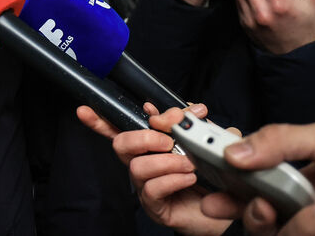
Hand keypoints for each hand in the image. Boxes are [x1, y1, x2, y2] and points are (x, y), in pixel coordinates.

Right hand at [77, 102, 232, 235]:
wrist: (229, 204)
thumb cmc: (211, 170)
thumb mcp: (204, 138)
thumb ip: (193, 122)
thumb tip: (186, 109)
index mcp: (149, 144)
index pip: (118, 129)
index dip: (99, 120)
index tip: (84, 110)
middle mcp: (141, 163)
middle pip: (121, 144)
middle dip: (144, 137)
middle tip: (169, 141)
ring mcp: (145, 186)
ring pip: (137, 166)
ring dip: (167, 161)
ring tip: (190, 164)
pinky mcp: (155, 206)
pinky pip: (153, 188)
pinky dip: (173, 179)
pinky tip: (189, 178)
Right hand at [201, 120, 314, 234]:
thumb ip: (278, 143)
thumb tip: (232, 153)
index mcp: (297, 177)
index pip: (251, 190)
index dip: (230, 197)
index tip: (213, 200)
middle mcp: (307, 207)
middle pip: (262, 224)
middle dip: (255, 218)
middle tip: (262, 208)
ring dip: (306, 228)